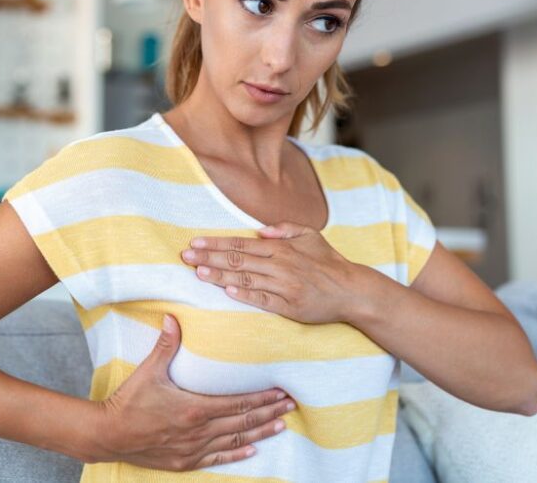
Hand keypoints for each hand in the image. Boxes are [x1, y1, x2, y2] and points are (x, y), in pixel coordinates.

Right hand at [89, 313, 295, 470]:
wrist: (108, 435)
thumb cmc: (128, 402)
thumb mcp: (148, 371)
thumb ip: (166, 345)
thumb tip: (175, 317)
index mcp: (195, 407)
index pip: (238, 402)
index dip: (262, 397)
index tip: (281, 391)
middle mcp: (199, 430)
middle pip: (243, 421)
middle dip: (268, 412)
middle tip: (290, 405)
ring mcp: (193, 448)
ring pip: (235, 440)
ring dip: (259, 432)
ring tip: (280, 426)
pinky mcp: (185, 461)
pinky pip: (217, 457)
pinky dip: (236, 454)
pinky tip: (251, 450)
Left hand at [180, 221, 364, 323]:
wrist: (351, 290)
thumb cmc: (328, 261)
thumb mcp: (310, 235)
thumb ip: (285, 229)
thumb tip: (260, 230)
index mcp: (281, 248)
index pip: (241, 244)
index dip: (216, 243)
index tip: (195, 242)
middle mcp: (280, 265)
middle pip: (238, 260)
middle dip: (209, 257)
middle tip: (185, 256)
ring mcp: (284, 286)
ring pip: (245, 279)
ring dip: (219, 276)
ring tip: (197, 272)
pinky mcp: (289, 306)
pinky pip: (262, 300)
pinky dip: (244, 295)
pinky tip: (227, 290)